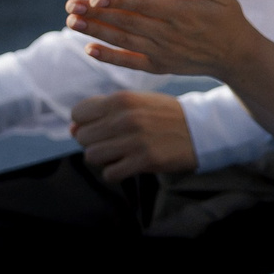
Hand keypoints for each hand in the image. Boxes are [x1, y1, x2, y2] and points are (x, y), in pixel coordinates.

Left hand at [70, 91, 197, 180]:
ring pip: (92, 156)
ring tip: (119, 155)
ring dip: (103, 159)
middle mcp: (125, 118)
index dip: (85, 123)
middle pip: (82, 137)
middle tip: (113, 143)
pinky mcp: (144, 160)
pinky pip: (110, 173)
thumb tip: (72, 130)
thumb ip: (104, 111)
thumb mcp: (137, 102)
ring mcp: (134, 140)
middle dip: (94, 142)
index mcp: (122, 99)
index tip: (100, 129)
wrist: (202, 129)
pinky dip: (115, 173)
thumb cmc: (165, 115)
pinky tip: (128, 166)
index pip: (78, 114)